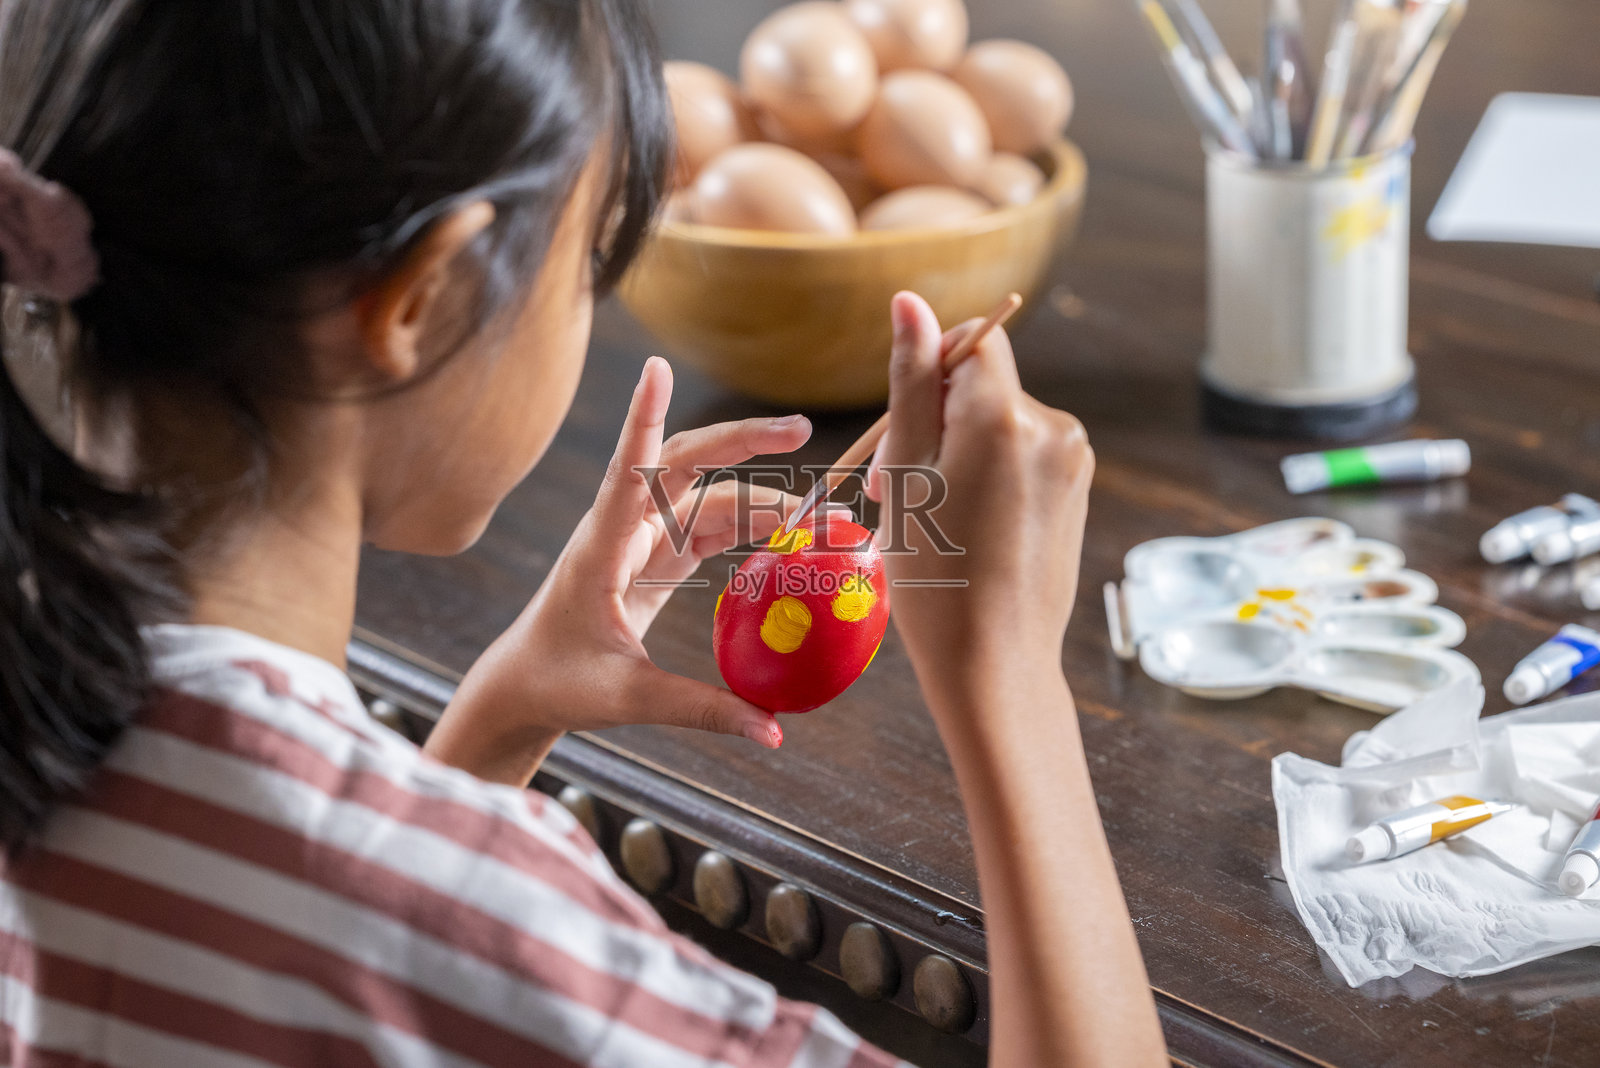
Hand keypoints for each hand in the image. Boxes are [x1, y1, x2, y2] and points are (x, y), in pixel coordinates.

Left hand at [426, 357, 820, 783]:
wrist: (527, 684)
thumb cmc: (560, 682)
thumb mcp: (628, 699)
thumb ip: (702, 709)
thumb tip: (773, 732)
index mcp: (602, 546)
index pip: (628, 470)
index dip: (643, 418)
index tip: (656, 369)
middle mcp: (624, 526)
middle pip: (687, 462)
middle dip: (743, 440)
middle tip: (800, 430)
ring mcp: (643, 535)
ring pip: (713, 497)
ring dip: (768, 500)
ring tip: (829, 516)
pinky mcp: (659, 553)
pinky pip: (715, 527)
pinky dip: (757, 527)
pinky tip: (798, 534)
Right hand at [865, 291, 1093, 700]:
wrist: (995, 663)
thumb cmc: (936, 573)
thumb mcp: (905, 471)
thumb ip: (910, 381)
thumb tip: (908, 300)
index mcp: (1005, 416)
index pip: (974, 341)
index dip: (930, 371)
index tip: (904, 428)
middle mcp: (1054, 427)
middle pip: (984, 383)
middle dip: (936, 418)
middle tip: (897, 487)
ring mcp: (1073, 461)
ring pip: (1001, 420)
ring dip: (960, 448)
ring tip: (932, 512)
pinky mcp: (1078, 490)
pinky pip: (1024, 454)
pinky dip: (991, 473)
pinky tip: (968, 525)